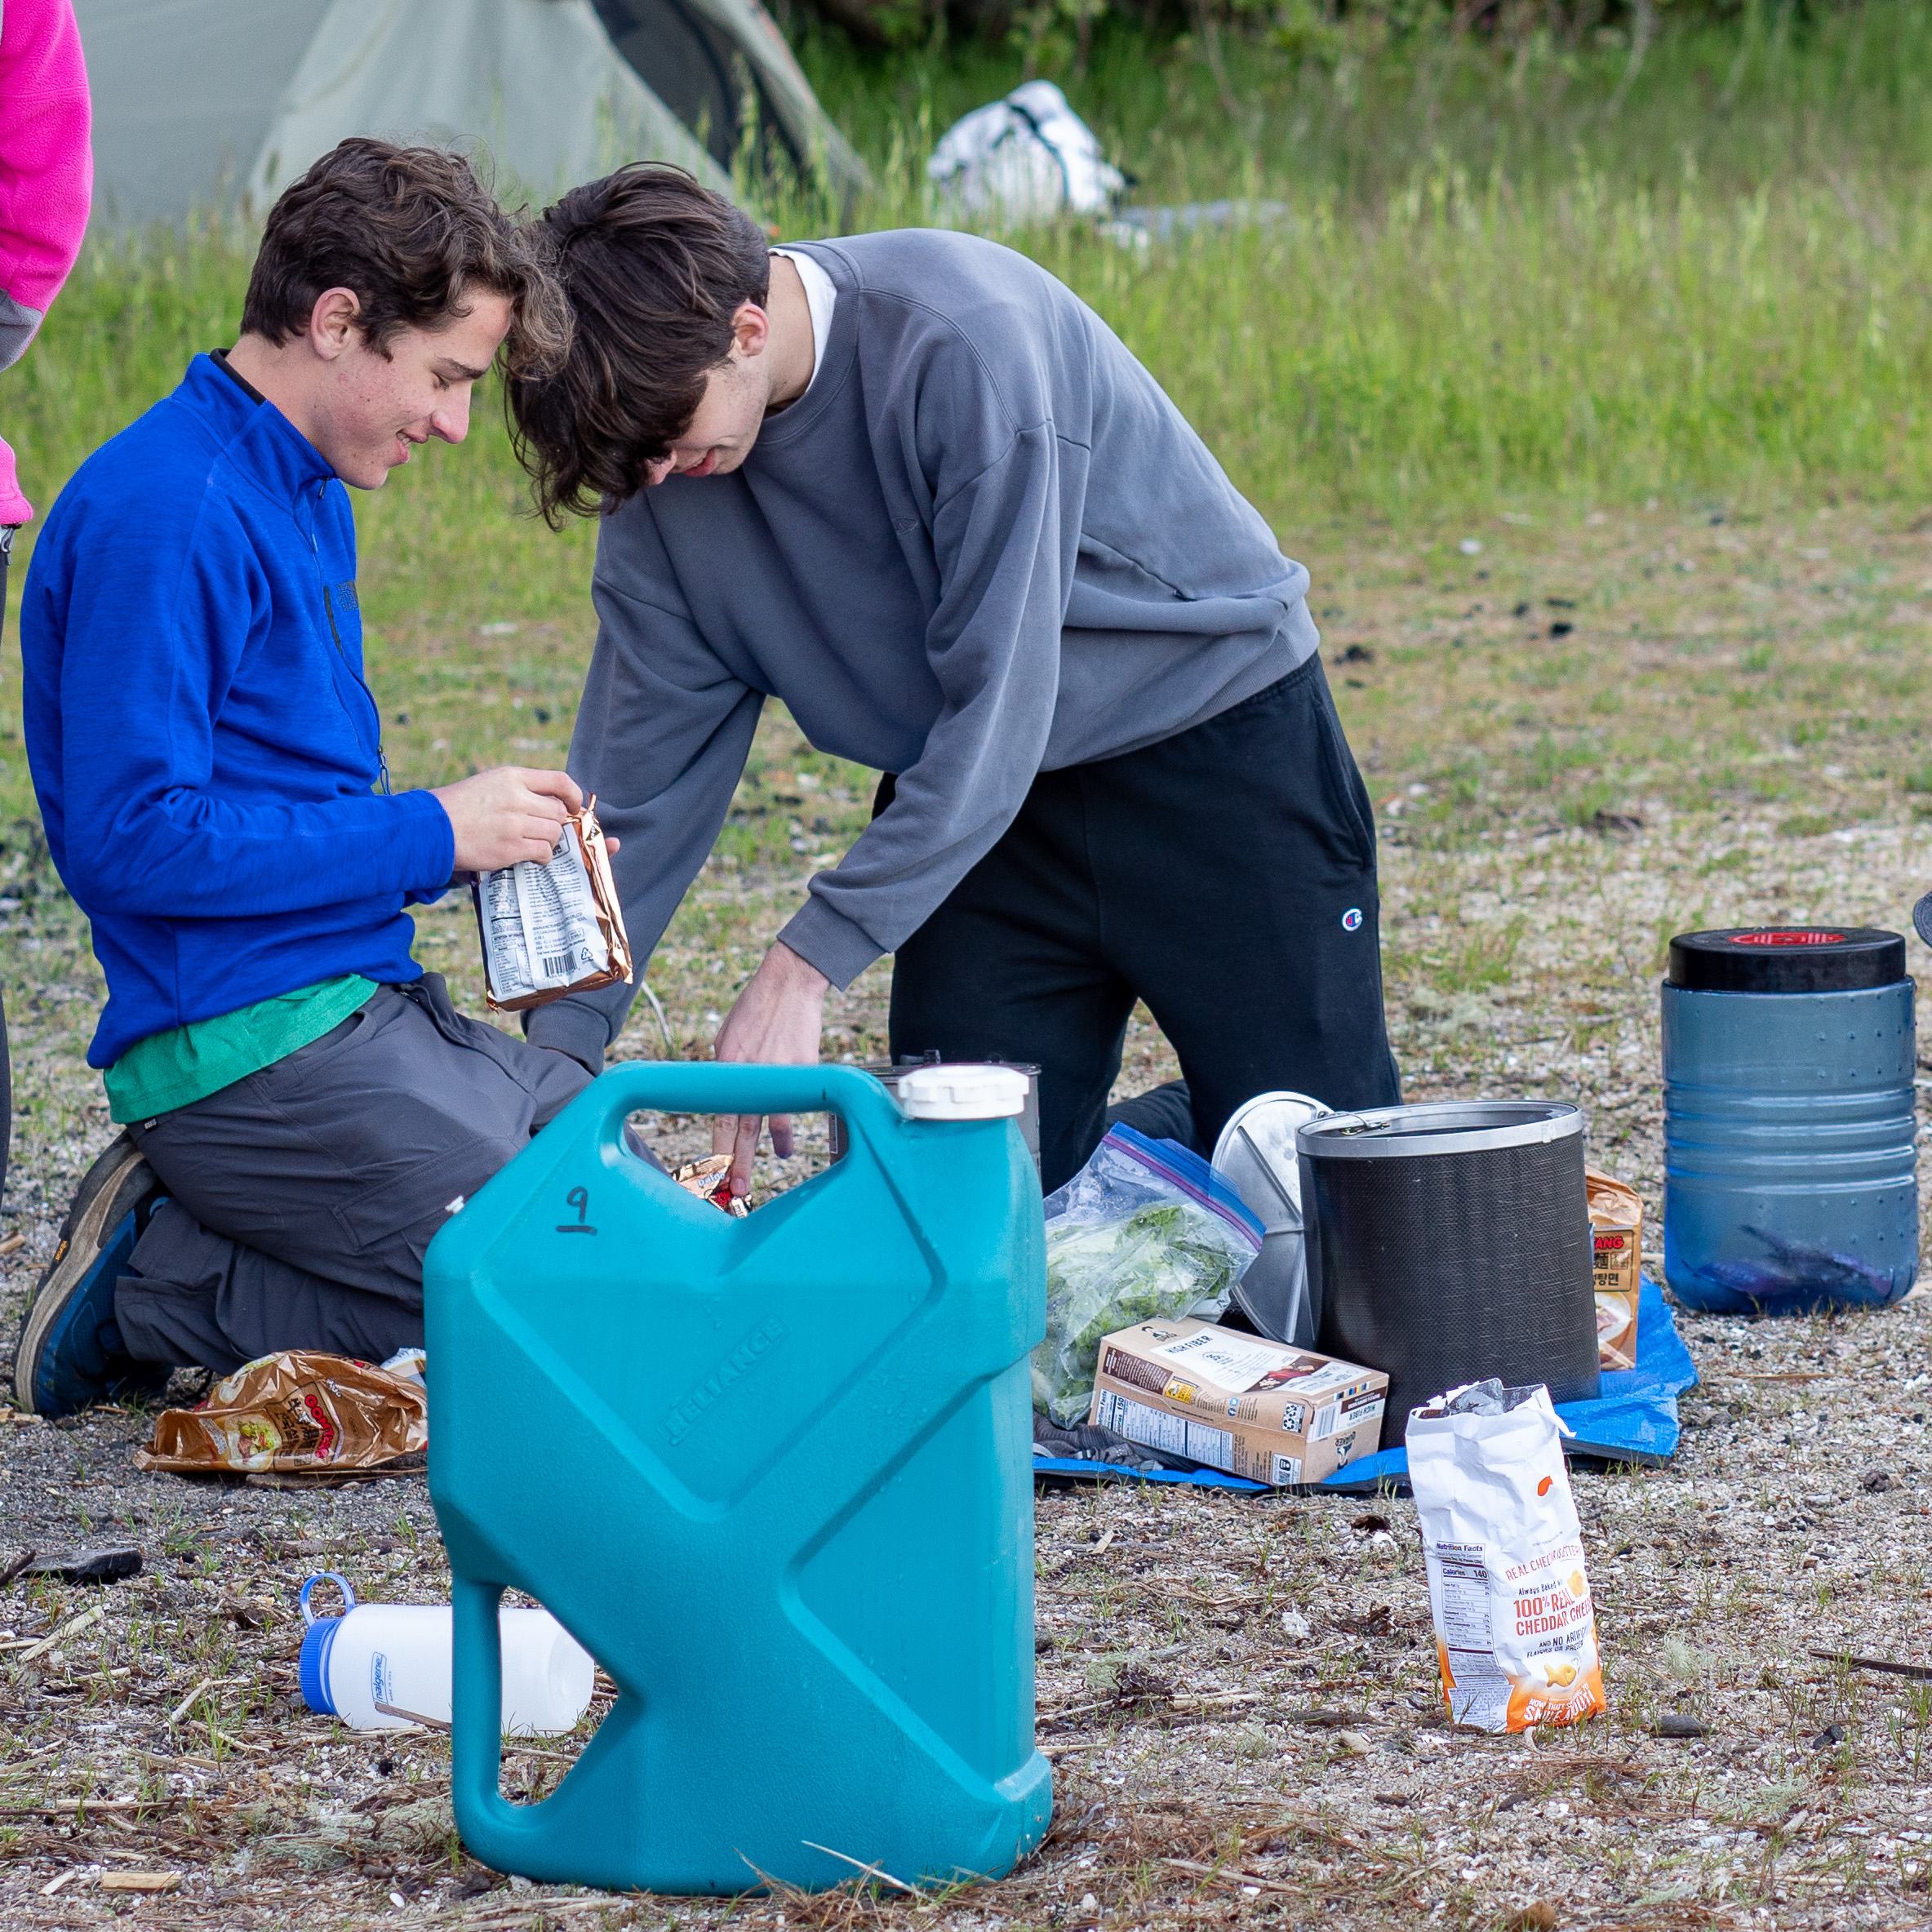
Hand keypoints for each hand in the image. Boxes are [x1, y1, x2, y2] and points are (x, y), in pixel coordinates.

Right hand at [432, 766, 582, 871]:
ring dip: (549, 841)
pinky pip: (543, 852)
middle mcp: (516, 797)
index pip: (560, 781)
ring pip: (553, 833)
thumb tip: (553, 803)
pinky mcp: (510, 848)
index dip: (573, 795)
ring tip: (534, 843)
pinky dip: (543, 856)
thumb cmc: (459, 807)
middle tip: (544, 829)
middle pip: (558, 811)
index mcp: (512, 777)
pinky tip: (532, 856)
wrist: (432, 828)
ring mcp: (514, 824)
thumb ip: (520, 789)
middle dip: (556, 822)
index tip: (574, 806)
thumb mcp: (490, 783)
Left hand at [711, 941, 829, 1197]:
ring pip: (768, 1124)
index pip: (719, 1116)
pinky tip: (784, 1148)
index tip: (712, 1171)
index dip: (716, 1147)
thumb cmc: (756, 1007)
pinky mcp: (802, 1069)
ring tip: (752, 1180)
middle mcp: (750, 1073)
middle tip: (732, 1191)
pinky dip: (787, 1130)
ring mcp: (778, 1073)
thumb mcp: (728, 1037)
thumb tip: (727, 1096)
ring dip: (761, 1154)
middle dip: (735, 1163)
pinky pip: (793, 1106)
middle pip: (740, 1128)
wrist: (790, 983)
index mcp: (727, 1065)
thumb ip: (727, 1070)